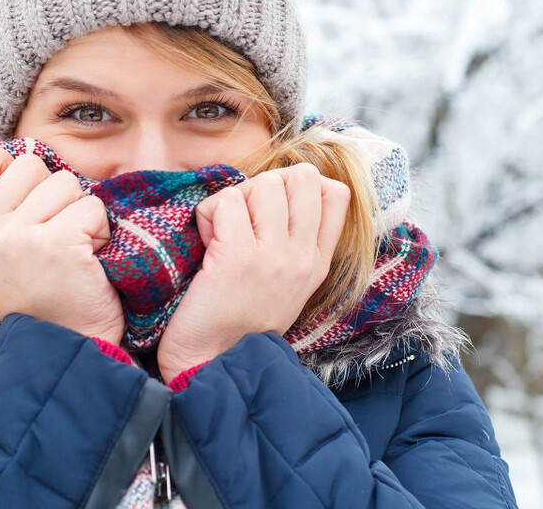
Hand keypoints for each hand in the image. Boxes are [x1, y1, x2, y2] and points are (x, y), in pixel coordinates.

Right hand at [0, 149, 124, 343]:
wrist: (67, 348)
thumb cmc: (42, 295)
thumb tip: (15, 159)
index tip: (20, 194)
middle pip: (28, 164)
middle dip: (53, 193)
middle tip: (54, 236)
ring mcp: (18, 238)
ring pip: (65, 182)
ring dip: (80, 212)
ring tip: (72, 251)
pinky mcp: (57, 243)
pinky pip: (92, 206)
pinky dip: (100, 230)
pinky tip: (88, 261)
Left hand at [156, 163, 349, 381]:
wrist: (212, 364)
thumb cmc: (239, 321)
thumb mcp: (288, 285)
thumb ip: (297, 243)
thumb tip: (292, 188)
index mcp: (317, 263)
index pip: (336, 193)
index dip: (299, 185)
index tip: (271, 208)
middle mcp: (302, 257)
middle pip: (303, 177)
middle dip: (266, 185)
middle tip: (244, 216)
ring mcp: (273, 256)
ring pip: (263, 184)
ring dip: (234, 199)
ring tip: (222, 233)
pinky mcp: (238, 256)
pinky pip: (225, 201)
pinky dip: (207, 215)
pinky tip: (206, 243)